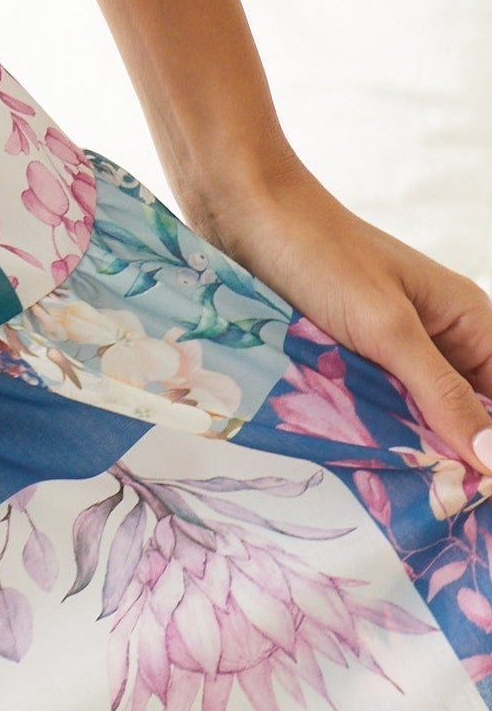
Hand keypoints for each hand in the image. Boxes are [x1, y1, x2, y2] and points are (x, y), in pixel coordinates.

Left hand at [188, 152, 491, 476]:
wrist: (244, 208)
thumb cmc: (319, 253)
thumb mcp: (387, 328)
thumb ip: (441, 392)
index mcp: (471, 322)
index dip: (491, 450)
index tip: (472, 498)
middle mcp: (442, 339)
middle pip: (465, 417)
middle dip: (450, 457)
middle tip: (429, 502)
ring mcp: (394, 349)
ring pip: (418, 418)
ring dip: (407, 448)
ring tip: (396, 491)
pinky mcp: (351, 356)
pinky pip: (376, 406)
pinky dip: (371, 430)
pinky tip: (359, 460)